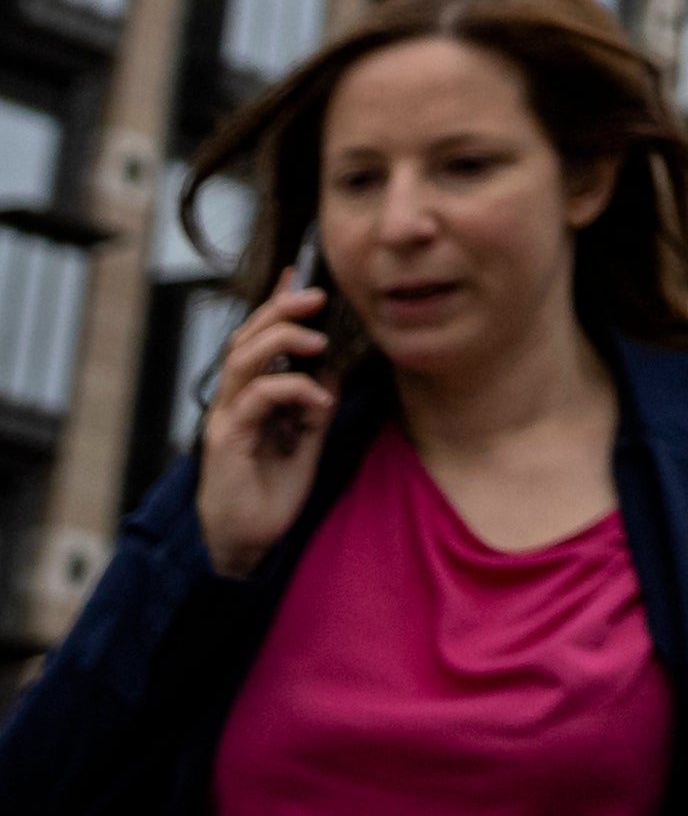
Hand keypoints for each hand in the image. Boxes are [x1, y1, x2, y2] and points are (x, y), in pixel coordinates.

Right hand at [200, 263, 337, 576]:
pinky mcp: (226, 443)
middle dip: (279, 311)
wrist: (248, 542)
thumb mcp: (306, 437)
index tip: (300, 273)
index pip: (256, 339)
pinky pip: (254, 399)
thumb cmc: (272, 490)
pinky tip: (317, 400)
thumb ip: (315, 401)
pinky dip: (289, 389)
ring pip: (242, 361)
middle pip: (244, 340)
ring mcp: (225, 421)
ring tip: (317, 342)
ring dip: (281, 342)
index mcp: (248, 397)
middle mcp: (230, 403)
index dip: (275, 305)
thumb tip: (334, 368)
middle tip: (316, 296)